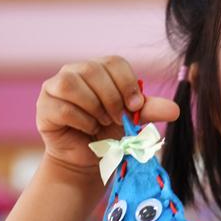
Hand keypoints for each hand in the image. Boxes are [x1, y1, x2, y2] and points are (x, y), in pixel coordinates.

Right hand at [36, 56, 179, 176]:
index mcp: (101, 69)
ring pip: (72, 84)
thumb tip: (176, 110)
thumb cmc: (112, 134)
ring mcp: (56, 86)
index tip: (135, 107)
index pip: (114, 62)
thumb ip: (151, 111)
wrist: (90, 158)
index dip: (127, 83)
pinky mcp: (44, 106)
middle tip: (117, 119)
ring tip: (101, 123)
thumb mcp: (134, 121)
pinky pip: (63, 107)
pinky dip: (81, 121)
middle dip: (111, 98)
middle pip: (93, 70)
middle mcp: (76, 71)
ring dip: (93, 108)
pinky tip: (88, 130)